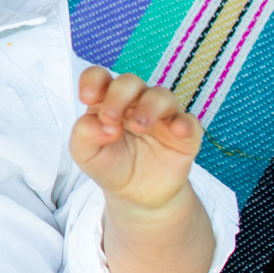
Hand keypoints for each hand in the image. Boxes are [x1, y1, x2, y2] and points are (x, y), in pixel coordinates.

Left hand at [70, 68, 202, 213]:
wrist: (136, 195)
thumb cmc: (109, 165)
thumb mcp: (86, 154)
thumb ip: (84, 135)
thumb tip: (102, 125)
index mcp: (107, 101)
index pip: (99, 77)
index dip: (93, 80)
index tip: (87, 98)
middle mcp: (135, 102)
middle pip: (130, 82)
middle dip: (119, 96)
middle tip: (110, 118)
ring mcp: (161, 116)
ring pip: (161, 96)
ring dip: (149, 107)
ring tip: (139, 126)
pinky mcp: (184, 135)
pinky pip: (189, 122)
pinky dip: (185, 123)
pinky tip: (177, 129)